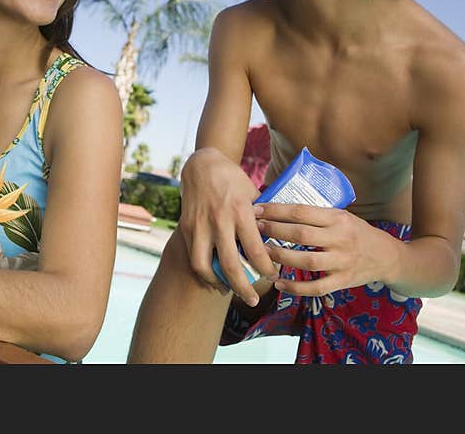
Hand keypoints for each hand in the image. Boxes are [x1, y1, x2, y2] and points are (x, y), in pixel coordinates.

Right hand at [178, 148, 275, 304]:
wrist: (202, 165)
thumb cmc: (232, 179)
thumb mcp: (252, 193)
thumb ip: (262, 217)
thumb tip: (277, 240)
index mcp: (241, 211)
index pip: (255, 250)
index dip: (265, 269)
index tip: (273, 276)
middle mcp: (219, 220)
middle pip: (231, 265)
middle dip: (244, 288)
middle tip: (253, 300)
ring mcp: (200, 225)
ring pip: (205, 266)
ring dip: (217, 284)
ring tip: (228, 292)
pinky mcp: (187, 227)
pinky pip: (193, 257)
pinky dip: (203, 273)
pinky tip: (213, 278)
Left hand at [255, 203, 398, 295]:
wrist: (388, 257)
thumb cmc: (357, 232)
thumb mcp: (341, 215)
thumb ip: (315, 215)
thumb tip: (277, 208)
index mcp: (338, 218)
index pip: (302, 212)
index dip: (276, 210)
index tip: (257, 209)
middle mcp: (340, 238)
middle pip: (302, 234)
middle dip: (275, 231)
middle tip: (255, 229)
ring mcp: (342, 262)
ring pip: (307, 261)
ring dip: (281, 258)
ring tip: (263, 253)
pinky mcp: (344, 281)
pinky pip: (317, 287)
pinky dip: (296, 288)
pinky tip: (279, 283)